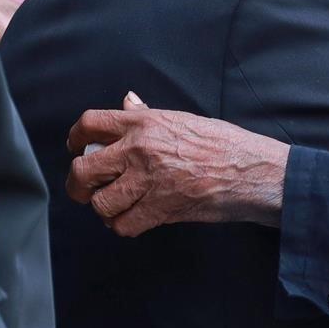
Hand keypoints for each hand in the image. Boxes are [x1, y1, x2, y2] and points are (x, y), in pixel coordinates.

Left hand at [65, 92, 289, 236]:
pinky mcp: (160, 208)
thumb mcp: (183, 120)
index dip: (76, 138)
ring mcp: (149, 180)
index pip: (90, 124)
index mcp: (144, 122)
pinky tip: (135, 219)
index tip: (76, 149)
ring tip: (118, 206)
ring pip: (100, 203)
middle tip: (86, 190)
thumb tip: (127, 101)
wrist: (252, 170)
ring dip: (106, 209)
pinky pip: (123, 225)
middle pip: (83, 170)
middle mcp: (140, 148)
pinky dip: (125, 226)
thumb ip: (149, 115)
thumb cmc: (224, 143)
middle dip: (78, 185)